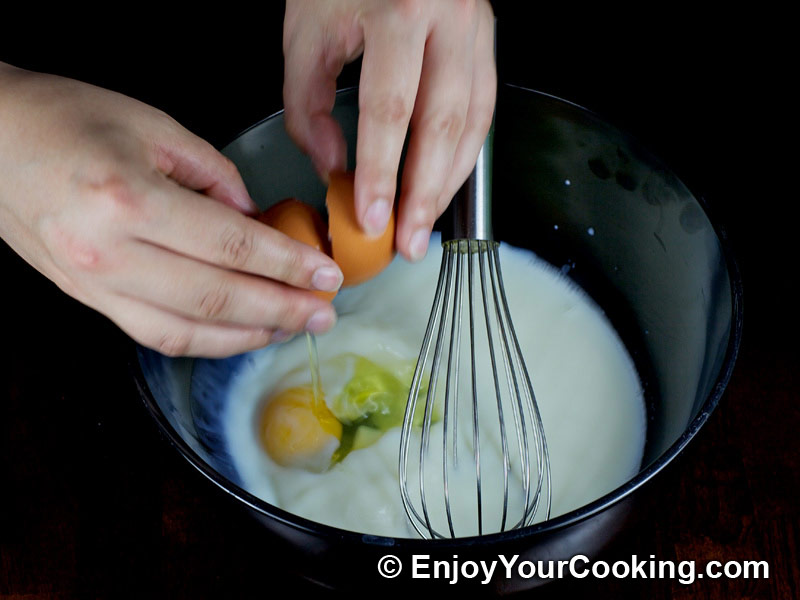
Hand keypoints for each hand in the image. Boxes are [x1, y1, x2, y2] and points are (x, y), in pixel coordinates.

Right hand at [0, 63, 341, 357]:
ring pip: (189, 331)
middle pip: (218, 298)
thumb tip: (255, 218)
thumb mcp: (152, 127)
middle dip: (282, 309)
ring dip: (250, 335)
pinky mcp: (88, 298)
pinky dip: (208, 342)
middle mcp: (111, 253)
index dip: (288, 266)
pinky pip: (157, 336)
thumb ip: (214, 175)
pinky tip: (242, 334)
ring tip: (293, 328)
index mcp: (130, 199)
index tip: (327, 275)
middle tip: (324, 313)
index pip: (232, 247)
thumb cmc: (64, 120)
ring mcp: (95, 284)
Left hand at [283, 0, 495, 260]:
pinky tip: (445, 182)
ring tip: (424, 223)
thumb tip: (333, 166)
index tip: (372, 218)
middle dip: (424, 193)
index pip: (391, 110)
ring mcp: (476, 28)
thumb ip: (309, 105)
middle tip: (407, 241)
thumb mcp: (306, 30)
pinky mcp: (486, 39)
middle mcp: (449, 19)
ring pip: (473, 123)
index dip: (382, 172)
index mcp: (400, 10)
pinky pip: (483, 107)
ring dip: (449, 182)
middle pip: (444, 125)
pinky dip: (465, 153)